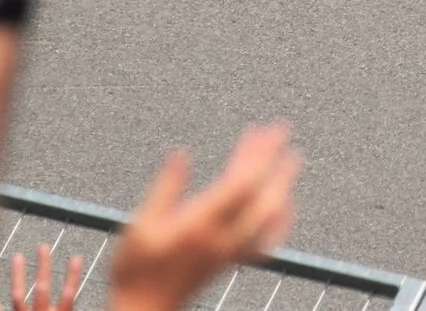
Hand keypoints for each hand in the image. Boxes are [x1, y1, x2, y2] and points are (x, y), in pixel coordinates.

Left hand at [0, 243, 83, 310]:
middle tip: (43, 247)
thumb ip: (67, 305)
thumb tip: (73, 297)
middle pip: (42, 289)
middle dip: (43, 267)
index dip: (73, 276)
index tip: (77, 257)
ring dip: (18, 275)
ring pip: (18, 296)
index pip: (68, 295)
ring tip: (17, 256)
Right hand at [110, 126, 299, 310]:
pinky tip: (286, 205)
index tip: (269, 131)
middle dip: (275, 162)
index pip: (242, 184)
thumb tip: (179, 155)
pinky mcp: (231, 261)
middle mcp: (223, 237)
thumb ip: (164, 189)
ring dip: (281, 184)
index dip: (259, 155)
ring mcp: (230, 251)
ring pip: (268, 216)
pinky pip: (266, 240)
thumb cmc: (136, 271)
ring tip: (289, 159)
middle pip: (262, 195)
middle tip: (282, 133)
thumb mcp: (140, 225)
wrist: (143, 310)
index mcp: (201, 224)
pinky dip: (280, 219)